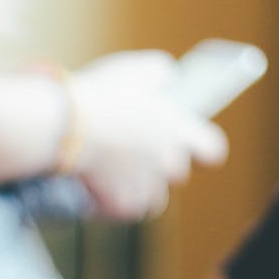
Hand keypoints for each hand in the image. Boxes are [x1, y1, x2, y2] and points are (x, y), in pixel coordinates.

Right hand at [71, 50, 228, 220]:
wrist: (66, 125)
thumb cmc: (102, 94)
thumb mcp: (140, 68)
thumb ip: (163, 75)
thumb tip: (168, 79)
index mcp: (179, 132)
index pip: (213, 152)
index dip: (200, 150)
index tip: (187, 147)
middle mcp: (168, 165)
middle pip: (176, 175)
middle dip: (159, 166)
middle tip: (134, 152)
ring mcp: (145, 189)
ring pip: (150, 198)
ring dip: (137, 188)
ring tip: (112, 173)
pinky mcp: (120, 206)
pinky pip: (122, 210)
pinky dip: (110, 203)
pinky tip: (95, 187)